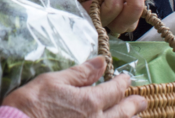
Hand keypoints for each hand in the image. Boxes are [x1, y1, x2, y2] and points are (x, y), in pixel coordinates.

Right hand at [2, 57, 146, 117]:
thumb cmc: (31, 105)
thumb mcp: (53, 81)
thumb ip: (80, 73)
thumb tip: (102, 62)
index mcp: (90, 101)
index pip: (114, 90)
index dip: (122, 82)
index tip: (126, 78)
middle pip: (123, 113)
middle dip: (134, 104)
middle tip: (143, 101)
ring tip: (135, 117)